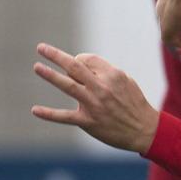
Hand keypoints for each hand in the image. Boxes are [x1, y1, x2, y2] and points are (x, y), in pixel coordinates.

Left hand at [31, 44, 160, 152]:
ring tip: (37, 67)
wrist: (145, 130)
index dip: (77, 59)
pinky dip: (49, 113)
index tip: (74, 64)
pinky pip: (65, 116)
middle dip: (55, 55)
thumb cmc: (134, 104)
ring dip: (50, 75)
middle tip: (41, 48)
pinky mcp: (89, 121)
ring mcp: (94, 105)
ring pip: (68, 86)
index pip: (87, 59)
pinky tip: (35, 110)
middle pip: (74, 66)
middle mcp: (102, 87)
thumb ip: (105, 72)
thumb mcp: (126, 81)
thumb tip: (81, 65)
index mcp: (113, 75)